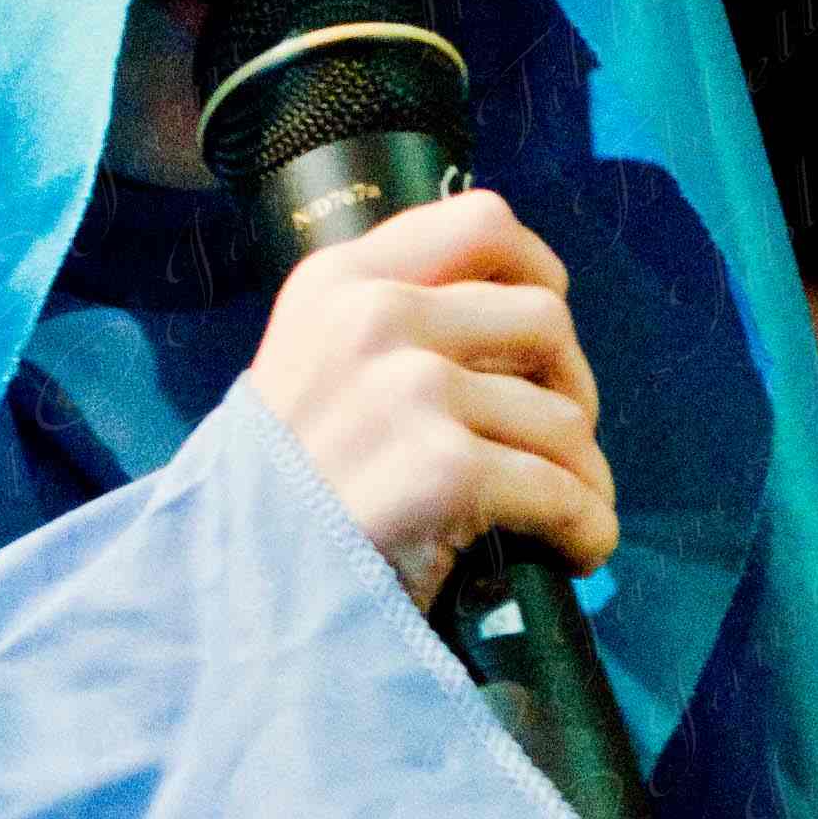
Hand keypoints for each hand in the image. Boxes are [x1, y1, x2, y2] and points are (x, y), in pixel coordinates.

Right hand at [246, 185, 616, 618]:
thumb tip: (513, 325)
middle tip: (558, 446)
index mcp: (339, 282)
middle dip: (571, 388)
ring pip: (563, 417)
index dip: (538, 272)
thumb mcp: (310, 369)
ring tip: (566, 514)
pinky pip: (561, 490)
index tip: (546, 329)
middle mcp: (373, 319)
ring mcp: (408, 391)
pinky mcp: (441, 470)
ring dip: (583, 476)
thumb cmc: (283, 494)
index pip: (481, 223)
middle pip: (544, 319)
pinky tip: (574, 552)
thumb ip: (387, 327)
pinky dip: (585, 530)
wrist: (232, 595)